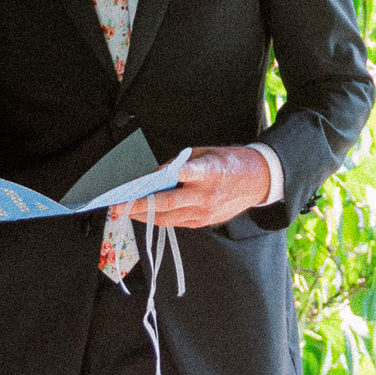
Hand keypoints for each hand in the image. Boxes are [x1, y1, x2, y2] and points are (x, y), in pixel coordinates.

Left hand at [116, 146, 268, 229]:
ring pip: (167, 218)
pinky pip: (176, 222)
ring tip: (124, 211)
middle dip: (138, 206)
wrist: (258, 181)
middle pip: (165, 204)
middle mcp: (205, 195)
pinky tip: (145, 213)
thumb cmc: (230, 161)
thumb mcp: (205, 151)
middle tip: (117, 206)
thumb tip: (155, 175)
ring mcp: (204, 212)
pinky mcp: (203, 223)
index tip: (135, 183)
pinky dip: (159, 217)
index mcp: (207, 172)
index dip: (155, 180)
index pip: (178, 176)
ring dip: (144, 215)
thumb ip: (179, 163)